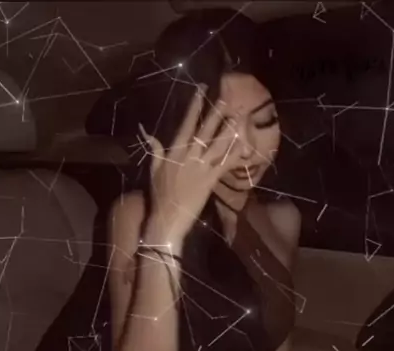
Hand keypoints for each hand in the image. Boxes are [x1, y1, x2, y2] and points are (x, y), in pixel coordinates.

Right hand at [139, 84, 240, 239]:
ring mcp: (200, 167)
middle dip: (215, 113)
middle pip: (204, 130)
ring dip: (228, 131)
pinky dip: (234, 156)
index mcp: (174, 151)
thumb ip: (155, 150)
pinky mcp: (210, 180)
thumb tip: (148, 133)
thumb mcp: (154, 170)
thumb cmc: (160, 195)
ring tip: (238, 117)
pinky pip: (224, 165)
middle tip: (226, 99)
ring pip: (217, 145)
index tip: (202, 91)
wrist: (167, 217)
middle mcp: (189, 156)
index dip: (195, 106)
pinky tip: (244, 147)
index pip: (186, 123)